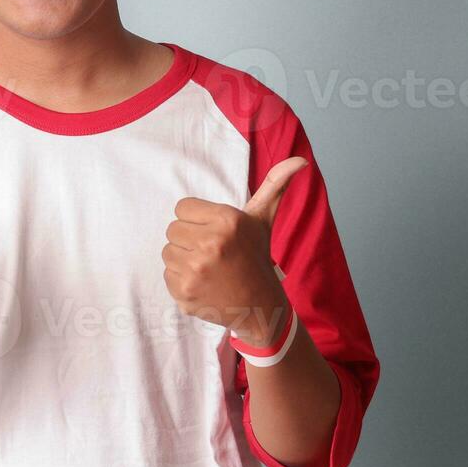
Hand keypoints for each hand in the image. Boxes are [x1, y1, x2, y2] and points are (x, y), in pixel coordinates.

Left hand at [161, 156, 307, 346]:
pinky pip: (167, 274)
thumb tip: (300, 160)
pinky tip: (203, 283)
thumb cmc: (256, 257)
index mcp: (227, 221)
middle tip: (211, 252)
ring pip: (168, 252)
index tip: (213, 232)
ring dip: (183, 259)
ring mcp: (195, 270)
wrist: (260, 307)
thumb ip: (275, 186)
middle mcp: (210, 244)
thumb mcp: (263, 220)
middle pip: (173, 229)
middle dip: (190, 238)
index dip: (196, 219)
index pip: (182, 208)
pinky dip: (181, 279)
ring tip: (207, 267)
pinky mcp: (183, 292)